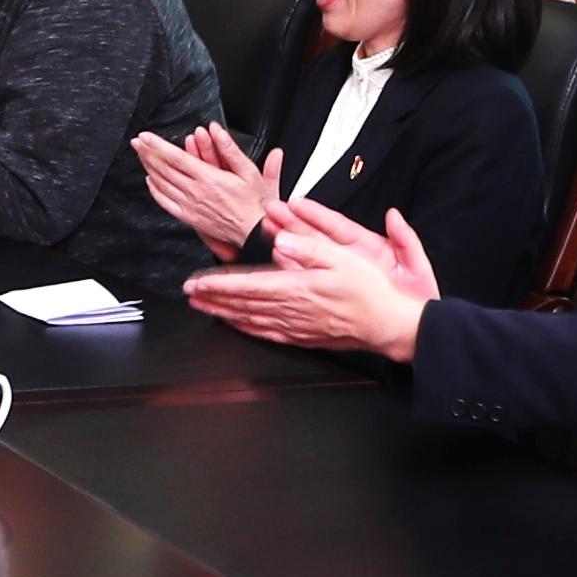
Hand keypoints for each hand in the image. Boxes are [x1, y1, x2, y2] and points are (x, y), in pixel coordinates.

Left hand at [131, 123, 282, 258]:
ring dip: (149, 168)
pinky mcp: (188, 217)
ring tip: (141, 156)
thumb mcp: (248, 171)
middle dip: (147, 153)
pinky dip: (155, 190)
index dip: (157, 145)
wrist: (253, 232)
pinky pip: (166, 202)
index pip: (176, 157)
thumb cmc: (253, 202)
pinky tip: (151, 181)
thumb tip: (216, 130)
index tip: (145, 136)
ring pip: (162, 184)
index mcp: (209, 178)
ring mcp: (190, 205)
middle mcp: (196, 191)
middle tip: (137, 142)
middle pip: (164, 169)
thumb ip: (230, 149)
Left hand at [182, 201, 436, 357]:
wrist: (386, 324)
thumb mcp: (342, 257)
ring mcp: (296, 326)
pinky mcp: (303, 336)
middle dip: (212, 300)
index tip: (196, 284)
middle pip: (241, 304)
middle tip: (190, 296)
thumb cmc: (368, 291)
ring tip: (204, 309)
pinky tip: (237, 326)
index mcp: (297, 287)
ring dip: (224, 314)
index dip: (217, 285)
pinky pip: (267, 334)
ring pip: (250, 320)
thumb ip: (309, 246)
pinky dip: (247, 330)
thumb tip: (281, 239)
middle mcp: (291, 310)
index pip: (246, 286)